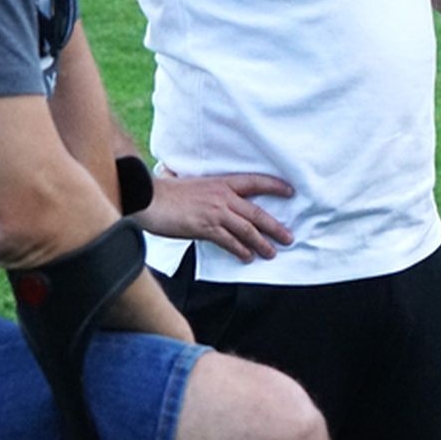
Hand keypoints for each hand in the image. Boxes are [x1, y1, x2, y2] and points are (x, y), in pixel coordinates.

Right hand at [137, 169, 294, 261]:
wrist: (149, 199)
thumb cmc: (166, 191)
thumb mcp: (191, 183)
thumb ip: (204, 189)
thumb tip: (202, 189)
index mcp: (221, 183)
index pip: (255, 182)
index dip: (275, 186)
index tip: (291, 191)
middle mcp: (223, 197)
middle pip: (257, 213)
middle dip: (275, 227)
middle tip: (289, 237)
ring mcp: (216, 213)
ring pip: (247, 229)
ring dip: (262, 243)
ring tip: (272, 253)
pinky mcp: (206, 228)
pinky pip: (229, 241)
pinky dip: (240, 250)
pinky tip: (247, 257)